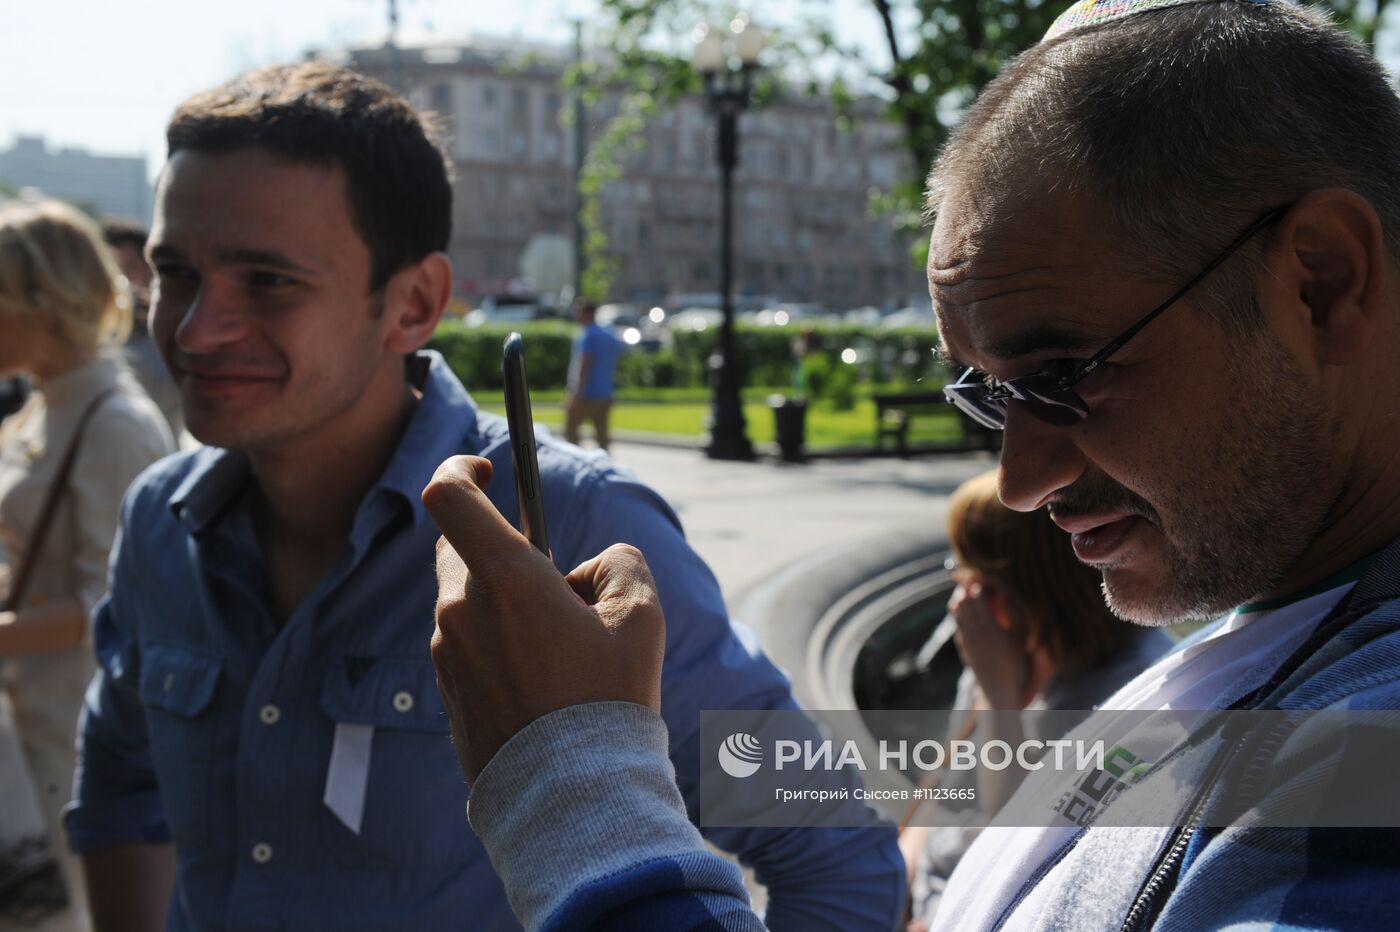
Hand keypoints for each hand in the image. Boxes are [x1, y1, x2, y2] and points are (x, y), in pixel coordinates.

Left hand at [423, 455, 665, 782]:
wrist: (572, 795)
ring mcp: (446, 655)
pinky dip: (498, 647)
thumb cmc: (609, 700)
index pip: (449, 495)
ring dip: (506, 606)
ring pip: (470, 603)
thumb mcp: (642, 617)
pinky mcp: (448, 693)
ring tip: (564, 653)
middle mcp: (460, 611)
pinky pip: (468, 647)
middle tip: (560, 592)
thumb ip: (620, 565)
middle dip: (505, 554)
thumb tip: (590, 571)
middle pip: (464, 551)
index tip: (485, 468)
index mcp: (503, 579)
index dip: (459, 468)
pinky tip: (545, 686)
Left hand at [948, 580, 1027, 708]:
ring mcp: (965, 637)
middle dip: (970, 587)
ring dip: (963, 599)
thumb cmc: (1015, 661)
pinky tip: (971, 612)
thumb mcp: (1021, 635)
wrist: (999, 688)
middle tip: (980, 582)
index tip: (989, 580)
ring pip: (956, 609)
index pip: (977, 594)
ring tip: (975, 594)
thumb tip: (1005, 591)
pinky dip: (961, 612)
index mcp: (988, 625)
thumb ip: (1014, 611)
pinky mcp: (962, 644)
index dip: (982, 583)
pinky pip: (956, 621)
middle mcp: (972, 629)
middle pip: (963, 599)